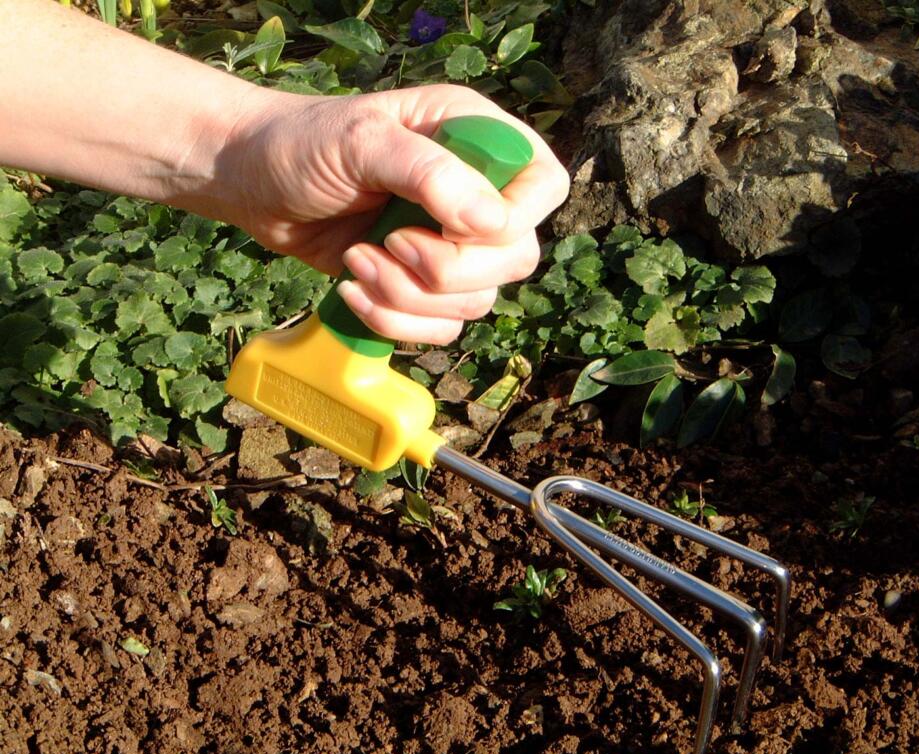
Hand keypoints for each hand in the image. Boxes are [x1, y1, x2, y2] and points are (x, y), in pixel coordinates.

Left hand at [224, 85, 569, 344]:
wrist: (251, 182)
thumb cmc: (302, 143)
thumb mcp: (363, 141)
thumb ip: (430, 173)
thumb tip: (493, 224)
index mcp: (475, 138)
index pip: (543, 187)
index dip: (514, 220)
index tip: (453, 227)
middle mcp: (474, 193)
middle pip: (516, 258)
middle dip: (449, 269)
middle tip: (390, 243)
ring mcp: (449, 243)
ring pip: (476, 301)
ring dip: (410, 295)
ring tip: (357, 259)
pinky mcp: (420, 284)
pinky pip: (440, 328)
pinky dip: (395, 320)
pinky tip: (352, 288)